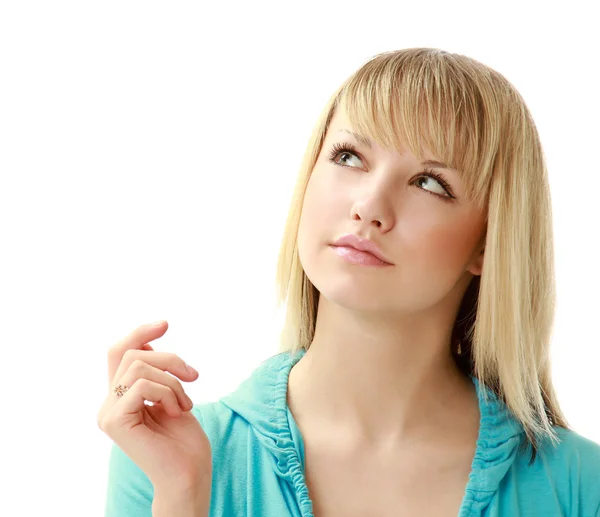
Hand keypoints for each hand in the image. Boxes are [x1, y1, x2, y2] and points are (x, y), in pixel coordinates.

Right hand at [97, 321, 211, 492]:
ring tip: (185, 403)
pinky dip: (168, 393)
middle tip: (193, 377)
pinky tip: (177, 411)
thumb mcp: (171, 395)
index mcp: (120, 398)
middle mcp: (108, 404)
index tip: (165, 324)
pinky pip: (143, 385)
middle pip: (132, 354)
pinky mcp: (114, 421)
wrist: (188, 474)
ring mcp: (108, 413)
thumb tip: (146, 344)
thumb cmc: (184, 441)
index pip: (119, 352)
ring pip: (140, 366)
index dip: (140, 333)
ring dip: (173, 380)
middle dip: (170, 359)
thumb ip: (154, 374)